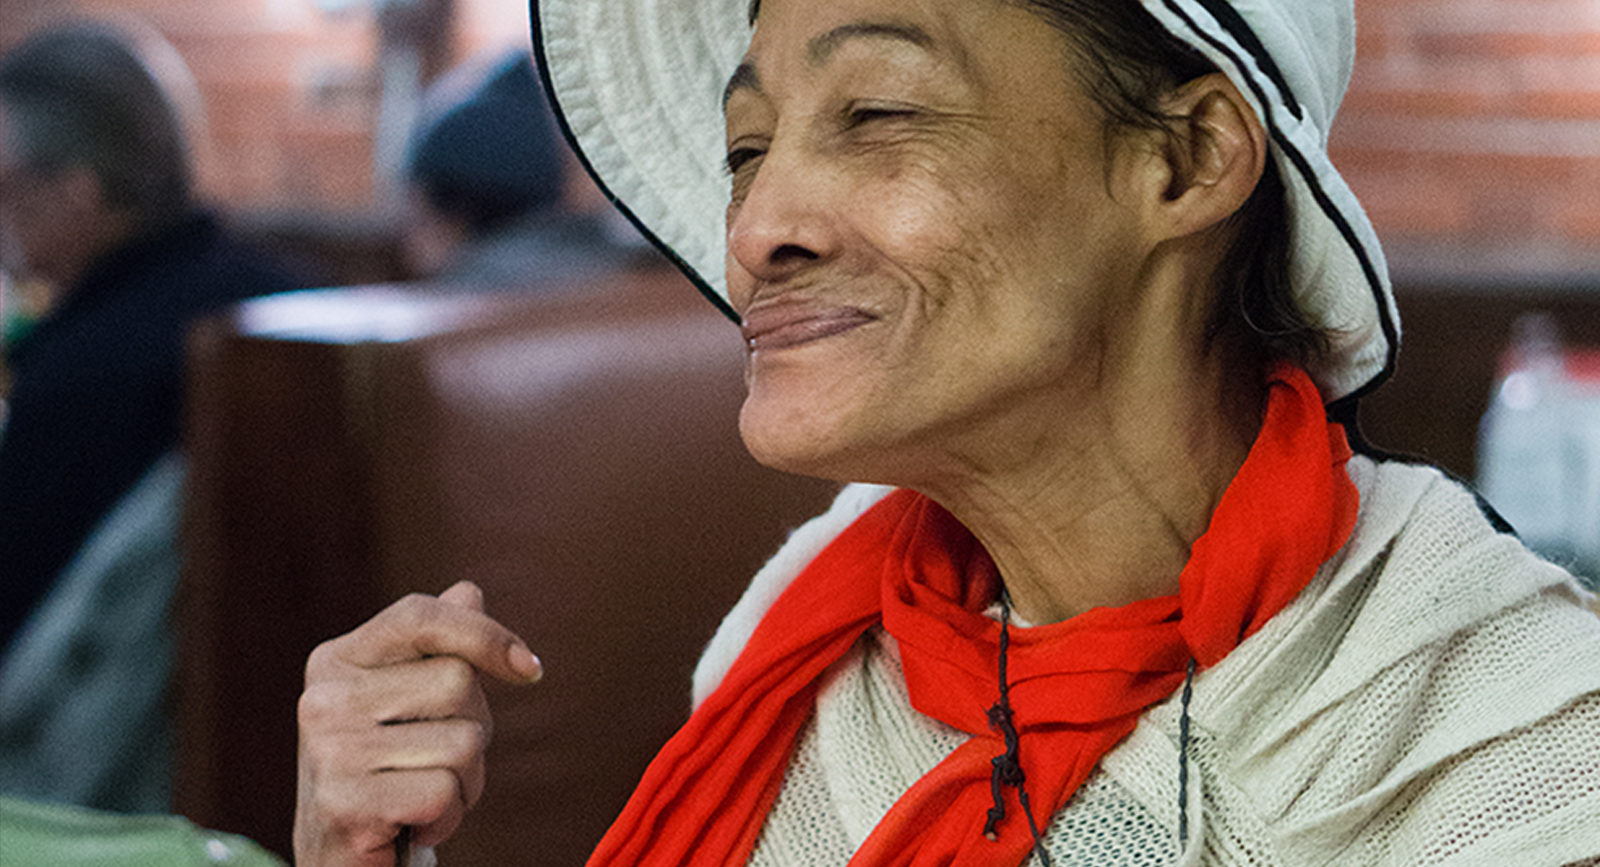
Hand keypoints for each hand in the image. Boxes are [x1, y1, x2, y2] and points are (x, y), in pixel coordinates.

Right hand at [293, 581, 541, 866]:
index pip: (421, 616)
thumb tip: (469, 591)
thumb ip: (436, 648)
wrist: (340, 861)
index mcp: (337, 660)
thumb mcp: (407, 703)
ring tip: (423, 796)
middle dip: (474, 729)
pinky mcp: (345, 803)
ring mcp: (330, 750)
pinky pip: (445, 792)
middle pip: (457, 683)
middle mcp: (324, 697)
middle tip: (438, 762)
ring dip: (465, 782)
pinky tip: (414, 825)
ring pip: (462, 742)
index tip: (530, 670)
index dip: (486, 635)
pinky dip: (448, 817)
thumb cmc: (387, 774)